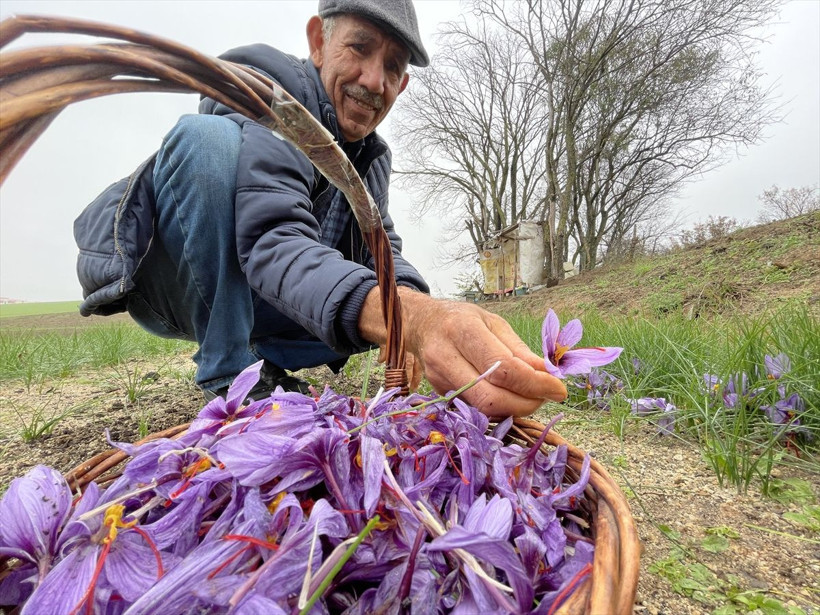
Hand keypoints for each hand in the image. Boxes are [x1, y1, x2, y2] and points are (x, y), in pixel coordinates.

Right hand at [360, 289, 566, 415]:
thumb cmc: (462, 319)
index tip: (559, 388)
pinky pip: (475, 410)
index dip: (535, 383)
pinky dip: (499, 409)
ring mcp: (439, 380)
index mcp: (462, 331)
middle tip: (547, 396)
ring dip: (514, 409)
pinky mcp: (440, 394)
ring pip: (482, 409)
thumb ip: (520, 350)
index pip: (503, 368)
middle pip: (490, 397)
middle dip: (526, 403)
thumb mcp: (494, 323)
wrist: (421, 325)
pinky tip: (510, 397)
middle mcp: (445, 358)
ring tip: (531, 395)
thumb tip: (548, 374)